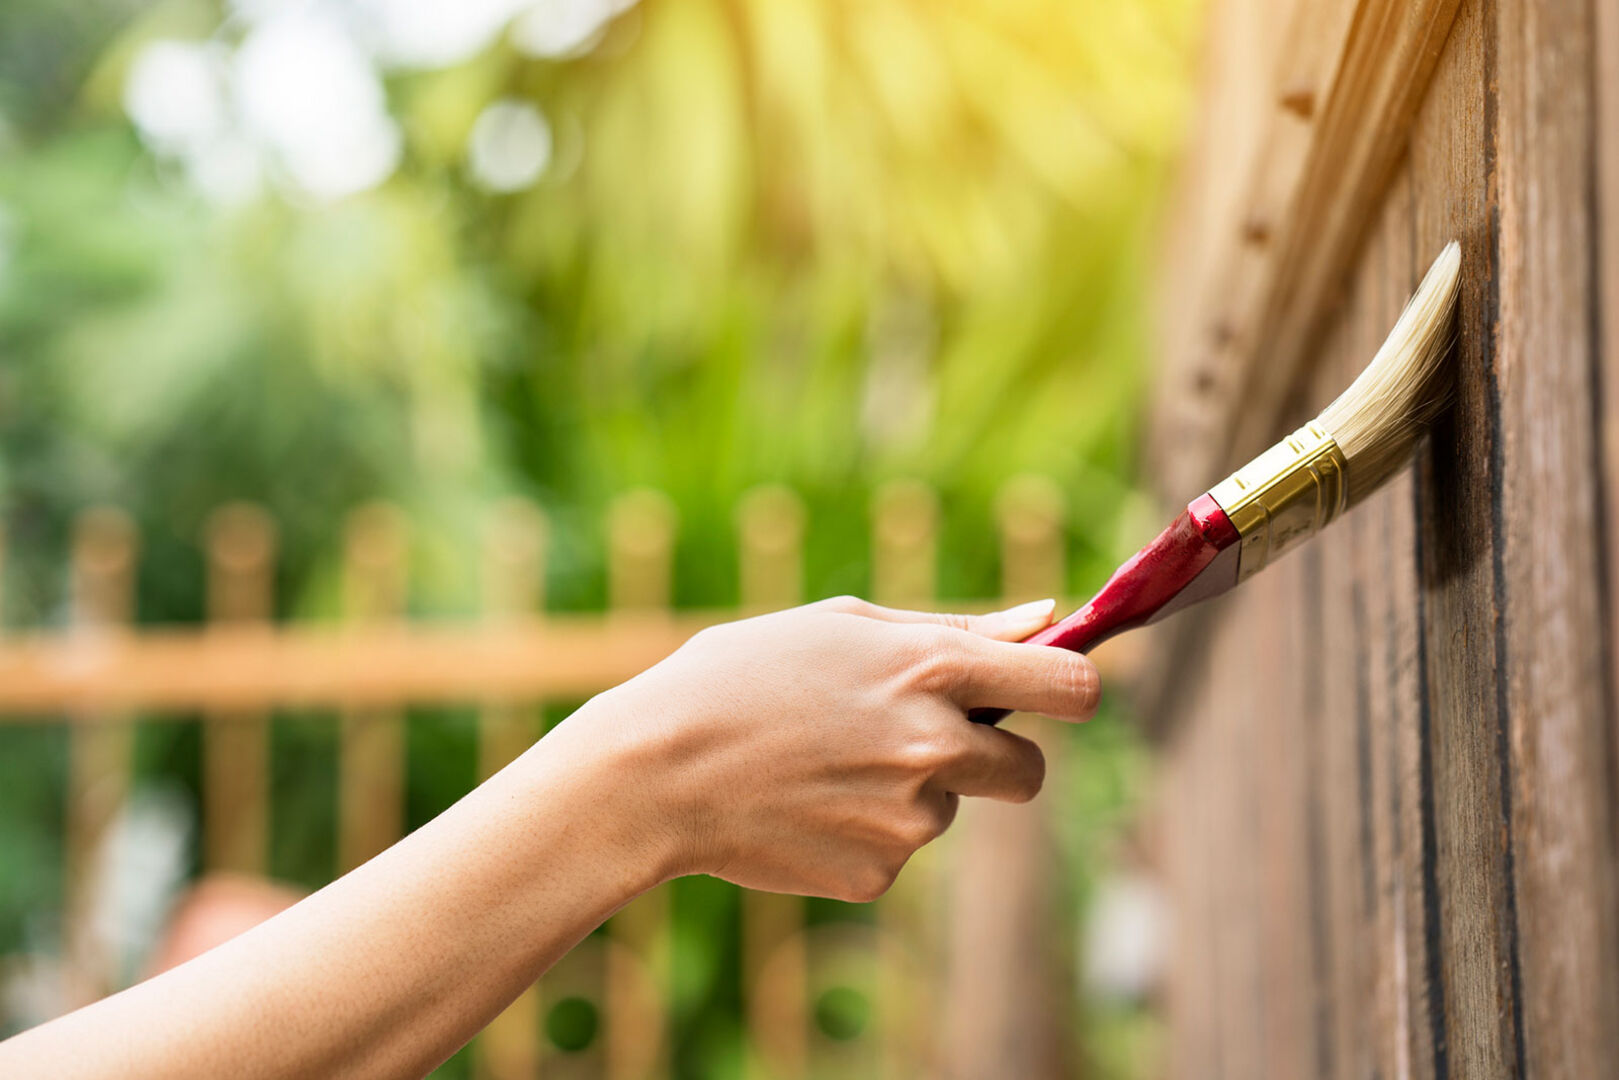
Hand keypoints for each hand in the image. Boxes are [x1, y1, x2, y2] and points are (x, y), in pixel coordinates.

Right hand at [561, 595, 1100, 901]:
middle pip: (1030, 773)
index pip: (1072, 689)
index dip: (1073, 690)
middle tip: (920, 738)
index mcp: (933, 669)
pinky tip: (804, 805)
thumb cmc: (741, 676)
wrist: (653, 771)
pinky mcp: (877, 875)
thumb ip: (956, 628)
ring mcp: (909, 820)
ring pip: (948, 808)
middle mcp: (936, 747)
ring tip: (823, 762)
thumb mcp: (844, 624)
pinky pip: (897, 851)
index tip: (1055, 693)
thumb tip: (1046, 618)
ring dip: (910, 789)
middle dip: (995, 758)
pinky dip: (864, 832)